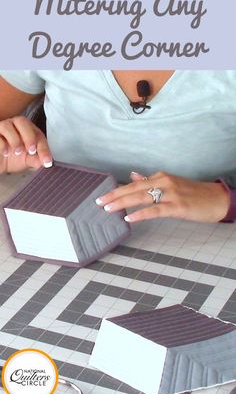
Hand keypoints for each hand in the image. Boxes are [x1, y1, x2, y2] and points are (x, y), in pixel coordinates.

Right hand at [0, 116, 51, 173]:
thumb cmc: (12, 159)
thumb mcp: (27, 160)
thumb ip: (37, 160)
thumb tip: (46, 162)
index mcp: (26, 130)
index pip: (37, 133)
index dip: (43, 147)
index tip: (47, 161)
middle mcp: (13, 126)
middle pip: (22, 121)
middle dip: (29, 137)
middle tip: (31, 151)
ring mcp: (1, 128)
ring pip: (7, 125)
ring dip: (15, 140)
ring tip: (17, 152)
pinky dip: (2, 144)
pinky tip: (5, 153)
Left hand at [96, 171, 229, 222]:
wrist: (216, 199)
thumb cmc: (193, 193)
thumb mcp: (171, 184)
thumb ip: (151, 181)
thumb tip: (134, 176)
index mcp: (161, 177)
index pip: (134, 184)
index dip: (117, 190)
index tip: (104, 196)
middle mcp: (164, 182)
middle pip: (134, 188)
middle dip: (114, 195)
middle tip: (99, 202)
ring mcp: (170, 194)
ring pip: (141, 197)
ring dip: (123, 203)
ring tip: (108, 209)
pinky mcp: (177, 206)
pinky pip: (155, 210)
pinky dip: (141, 213)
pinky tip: (130, 218)